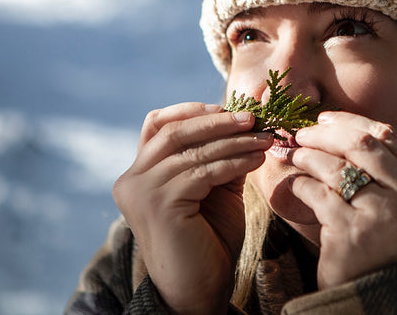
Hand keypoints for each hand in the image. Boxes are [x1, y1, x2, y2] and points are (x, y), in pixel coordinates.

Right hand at [112, 103, 272, 312]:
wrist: (199, 289)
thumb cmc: (207, 240)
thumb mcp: (213, 188)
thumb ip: (218, 157)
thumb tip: (243, 124)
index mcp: (139, 173)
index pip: (157, 125)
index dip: (190, 110)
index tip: (225, 106)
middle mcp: (132, 179)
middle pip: (174, 132)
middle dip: (217, 121)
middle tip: (254, 117)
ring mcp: (142, 191)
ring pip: (192, 150)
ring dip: (233, 141)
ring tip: (264, 138)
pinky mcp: (159, 204)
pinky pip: (203, 171)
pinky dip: (233, 161)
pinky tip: (255, 159)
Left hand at [290, 111, 396, 289]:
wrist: (379, 295)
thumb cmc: (384, 243)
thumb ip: (383, 168)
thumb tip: (335, 126)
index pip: (388, 135)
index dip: (352, 121)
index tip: (326, 119)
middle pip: (361, 144)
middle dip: (325, 134)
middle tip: (302, 134)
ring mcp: (382, 214)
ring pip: (337, 167)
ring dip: (308, 156)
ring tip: (294, 155)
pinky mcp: (352, 231)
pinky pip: (318, 193)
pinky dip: (300, 184)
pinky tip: (293, 185)